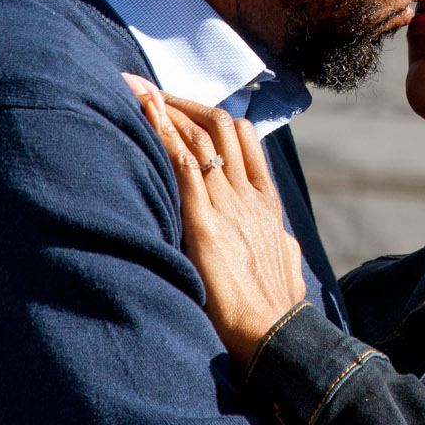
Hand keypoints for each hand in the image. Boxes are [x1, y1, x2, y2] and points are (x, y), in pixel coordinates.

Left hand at [124, 77, 305, 364]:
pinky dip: (163, 131)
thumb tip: (285, 245)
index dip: (213, 115)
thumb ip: (282, 246)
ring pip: (199, 137)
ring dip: (165, 108)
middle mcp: (248, 195)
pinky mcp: (204, 222)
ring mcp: (228, 205)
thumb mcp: (288, 266)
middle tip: (152, 91)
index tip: (184, 107)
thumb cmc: (277, 310)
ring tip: (137, 90)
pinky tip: (144, 110)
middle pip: (219, 125)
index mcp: (266, 203)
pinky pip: (183, 163)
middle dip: (183, 102)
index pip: (244, 138)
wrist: (273, 334)